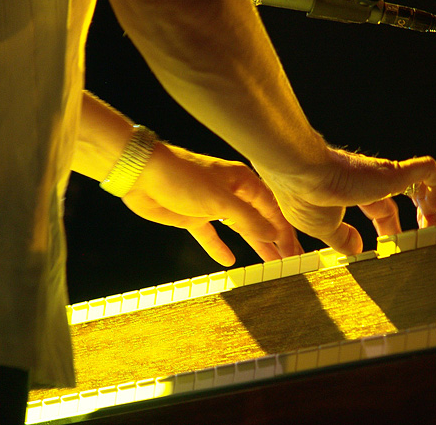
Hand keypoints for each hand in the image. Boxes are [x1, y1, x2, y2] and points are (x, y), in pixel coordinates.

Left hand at [121, 143, 301, 265]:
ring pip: (240, 228)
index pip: (273, 209)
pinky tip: (228, 260)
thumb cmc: (182, 177)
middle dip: (275, 240)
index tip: (294, 252)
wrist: (141, 173)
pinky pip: (211, 234)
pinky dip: (219, 246)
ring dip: (254, 244)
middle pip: (260, 219)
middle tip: (289, 260)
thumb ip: (249, 219)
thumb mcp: (221, 200)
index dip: (285, 232)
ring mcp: (212, 204)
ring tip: (270, 262)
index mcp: (243, 182)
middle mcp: (231, 192)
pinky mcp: (193, 216)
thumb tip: (273, 234)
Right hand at [254, 148, 435, 254]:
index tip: (388, 246)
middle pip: (401, 195)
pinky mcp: (393, 172)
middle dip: (414, 218)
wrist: (301, 174)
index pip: (379, 207)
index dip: (388, 227)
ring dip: (432, 204)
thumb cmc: (303, 197)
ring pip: (420, 181)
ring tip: (435, 227)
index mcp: (351, 191)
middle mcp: (369, 180)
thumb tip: (357, 250)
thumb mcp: (323, 228)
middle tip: (420, 240)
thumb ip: (341, 239)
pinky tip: (432, 211)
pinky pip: (428, 171)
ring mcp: (382, 174)